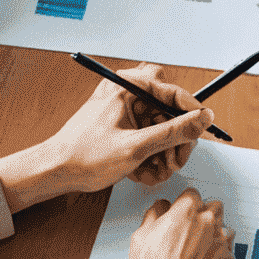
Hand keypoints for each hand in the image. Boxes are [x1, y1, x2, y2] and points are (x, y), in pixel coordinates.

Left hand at [47, 74, 213, 191]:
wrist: (54, 172)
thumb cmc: (84, 156)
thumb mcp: (136, 147)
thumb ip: (174, 132)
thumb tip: (203, 119)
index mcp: (128, 86)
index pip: (173, 92)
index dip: (192, 114)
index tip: (204, 130)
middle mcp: (127, 93)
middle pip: (169, 112)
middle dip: (174, 141)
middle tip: (175, 161)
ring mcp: (124, 110)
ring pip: (160, 128)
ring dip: (163, 152)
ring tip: (157, 172)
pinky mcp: (122, 126)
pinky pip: (147, 137)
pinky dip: (150, 155)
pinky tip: (143, 172)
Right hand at [130, 187, 236, 258]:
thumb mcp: (141, 235)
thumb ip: (154, 214)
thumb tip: (160, 207)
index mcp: (187, 210)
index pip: (192, 194)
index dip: (184, 204)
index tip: (182, 212)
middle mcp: (207, 221)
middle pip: (214, 206)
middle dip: (205, 213)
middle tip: (193, 228)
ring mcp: (220, 240)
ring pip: (225, 227)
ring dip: (215, 233)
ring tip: (201, 247)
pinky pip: (228, 250)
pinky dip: (220, 254)